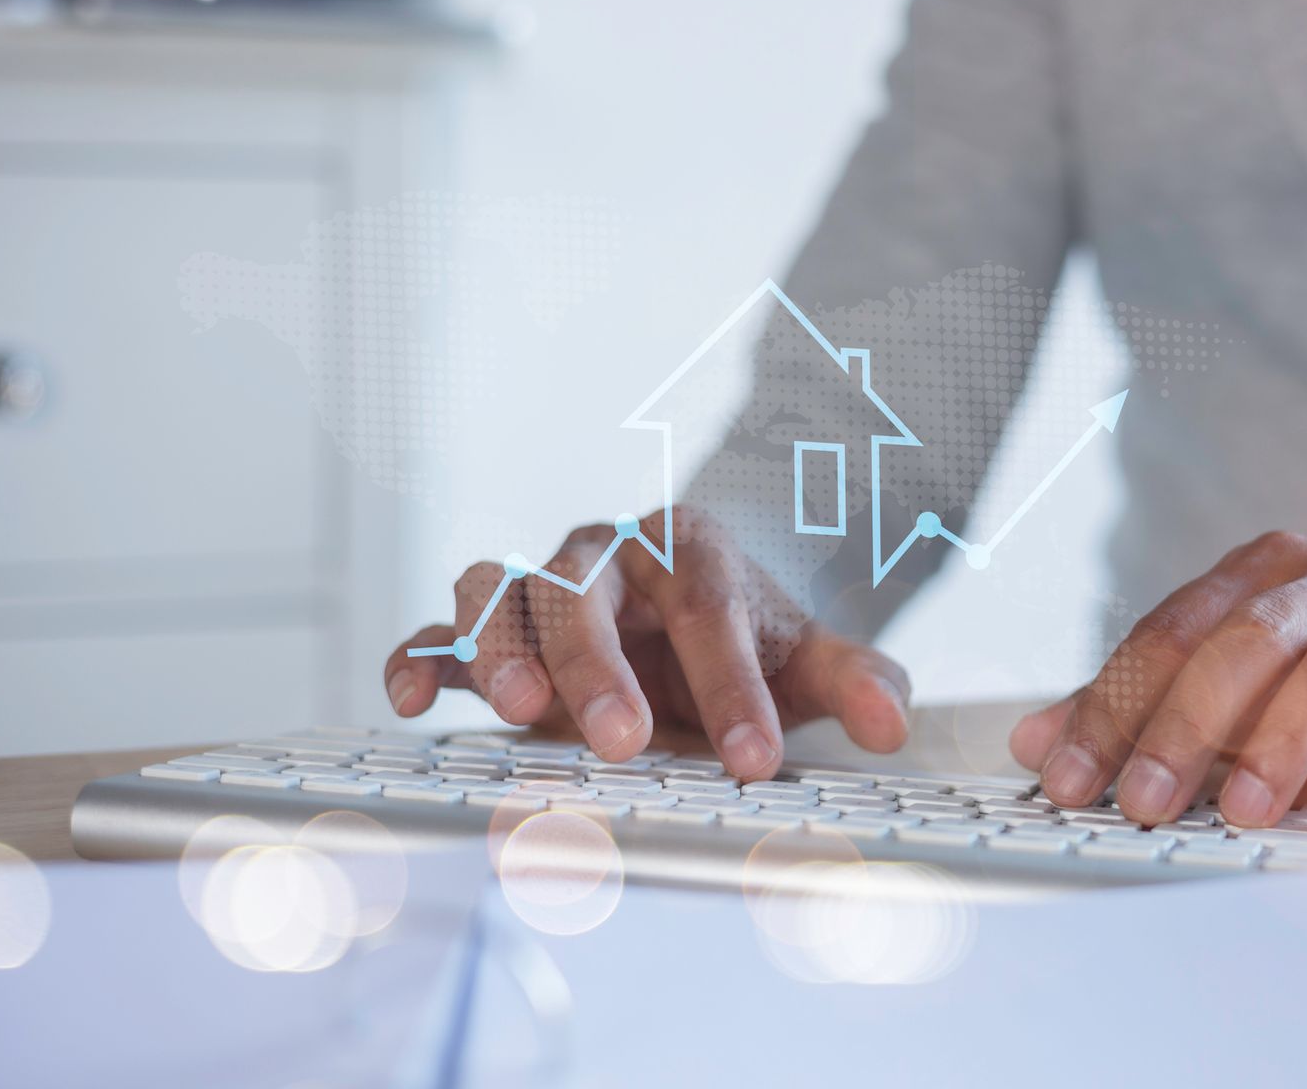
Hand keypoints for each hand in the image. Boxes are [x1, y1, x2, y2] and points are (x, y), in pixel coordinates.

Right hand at [383, 506, 910, 777]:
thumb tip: (894, 722)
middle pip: (589, 591)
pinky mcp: (490, 630)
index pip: (710, 607)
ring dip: (503, 646)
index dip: (733, 683)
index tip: (755, 757)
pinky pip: (438, 628)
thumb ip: (858, 681)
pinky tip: (412, 701)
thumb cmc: (743, 638)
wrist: (689, 612)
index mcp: (691, 548)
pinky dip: (418, 655)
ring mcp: (540, 585)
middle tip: (624, 740)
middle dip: (603, 668)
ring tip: (515, 710)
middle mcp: (606, 555)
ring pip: (503, 589)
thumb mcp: (807, 657)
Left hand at [1008, 531, 1306, 832]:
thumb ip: (1139, 705)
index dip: (1112, 704)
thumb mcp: (1233, 683)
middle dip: (1184, 726)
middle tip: (1145, 800)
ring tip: (1242, 814)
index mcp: (1260, 572)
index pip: (1169, 631)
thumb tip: (1035, 744)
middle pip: (1243, 643)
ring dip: (1280, 745)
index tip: (1068, 775)